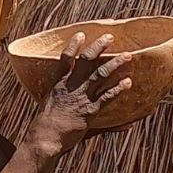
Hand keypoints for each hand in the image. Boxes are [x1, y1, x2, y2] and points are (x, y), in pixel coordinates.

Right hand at [25, 32, 132, 157]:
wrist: (44, 138)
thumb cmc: (48, 126)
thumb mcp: (58, 112)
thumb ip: (71, 103)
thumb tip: (82, 98)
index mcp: (59, 84)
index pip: (64, 59)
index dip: (73, 45)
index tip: (81, 34)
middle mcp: (70, 86)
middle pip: (85, 61)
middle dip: (98, 47)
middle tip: (109, 37)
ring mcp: (81, 97)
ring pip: (99, 75)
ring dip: (114, 64)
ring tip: (127, 56)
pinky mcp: (89, 110)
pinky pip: (107, 97)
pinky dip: (118, 89)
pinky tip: (128, 82)